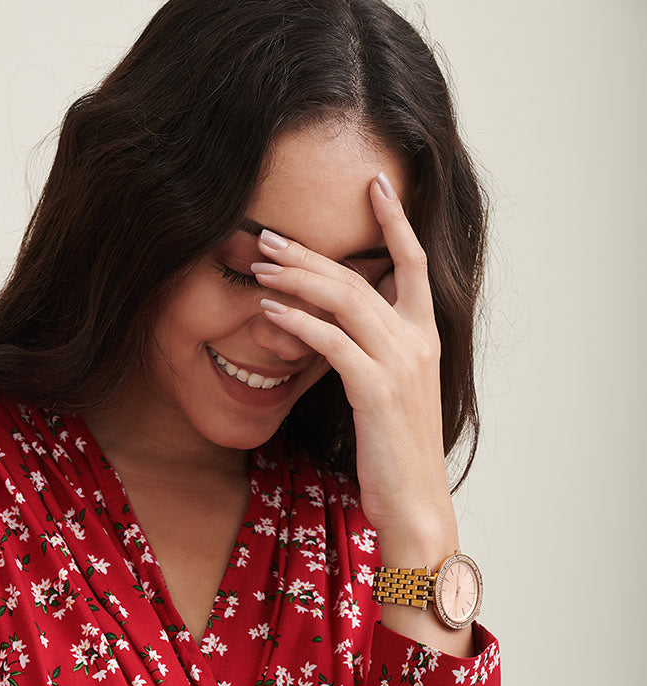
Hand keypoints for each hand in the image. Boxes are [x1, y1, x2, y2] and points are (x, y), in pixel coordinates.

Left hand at [252, 174, 455, 566]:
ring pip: (346, 300)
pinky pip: (333, 343)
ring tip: (259, 266)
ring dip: (298, 278)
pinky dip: (299, 322)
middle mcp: (418, 342)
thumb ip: (372, 355)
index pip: (415, 263)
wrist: (415, 502)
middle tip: (267, 236)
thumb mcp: (389, 394)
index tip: (376, 183)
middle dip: (311, 253)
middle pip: (363, 276)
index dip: (397, 220)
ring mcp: (400, 364)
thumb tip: (335, 331)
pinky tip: (270, 311)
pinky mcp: (377, 391)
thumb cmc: (396, 453)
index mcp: (425, 337)